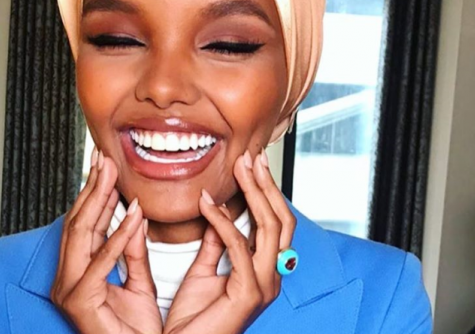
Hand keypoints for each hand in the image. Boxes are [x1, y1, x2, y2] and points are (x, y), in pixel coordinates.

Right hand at [51, 149, 162, 333]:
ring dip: (98, 200)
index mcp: (79, 273)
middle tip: (104, 158)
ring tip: (112, 173)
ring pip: (82, 233)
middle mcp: (68, 278)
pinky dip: (118, 235)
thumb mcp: (139, 282)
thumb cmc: (136, 331)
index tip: (107, 166)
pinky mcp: (79, 300)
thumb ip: (134, 251)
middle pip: (79, 222)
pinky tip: (132, 212)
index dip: (96, 193)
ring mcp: (69, 289)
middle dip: (92, 187)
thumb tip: (135, 217)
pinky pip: (101, 261)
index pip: (86, 224)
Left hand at [163, 150, 295, 333]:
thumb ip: (216, 242)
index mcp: (264, 270)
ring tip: (239, 166)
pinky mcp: (249, 293)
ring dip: (253, 192)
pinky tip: (206, 203)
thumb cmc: (193, 320)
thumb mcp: (205, 271)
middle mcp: (272, 276)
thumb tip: (220, 210)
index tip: (252, 163)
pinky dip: (223, 220)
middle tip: (252, 156)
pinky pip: (239, 246)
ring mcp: (264, 285)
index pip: (276, 222)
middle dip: (266, 184)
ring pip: (269, 227)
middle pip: (281, 220)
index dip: (267, 191)